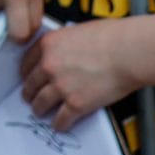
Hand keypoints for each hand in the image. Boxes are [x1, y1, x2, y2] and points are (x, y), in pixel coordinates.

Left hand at [20, 18, 135, 131]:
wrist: (129, 52)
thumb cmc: (112, 37)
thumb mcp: (76, 31)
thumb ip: (63, 43)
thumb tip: (63, 52)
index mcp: (48, 44)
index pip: (27, 61)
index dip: (26, 72)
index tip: (27, 77)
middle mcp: (49, 65)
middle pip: (31, 83)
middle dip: (29, 92)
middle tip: (29, 96)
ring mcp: (61, 86)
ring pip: (41, 102)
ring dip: (39, 109)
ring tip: (40, 111)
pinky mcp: (76, 104)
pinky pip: (61, 118)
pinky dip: (59, 123)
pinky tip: (59, 124)